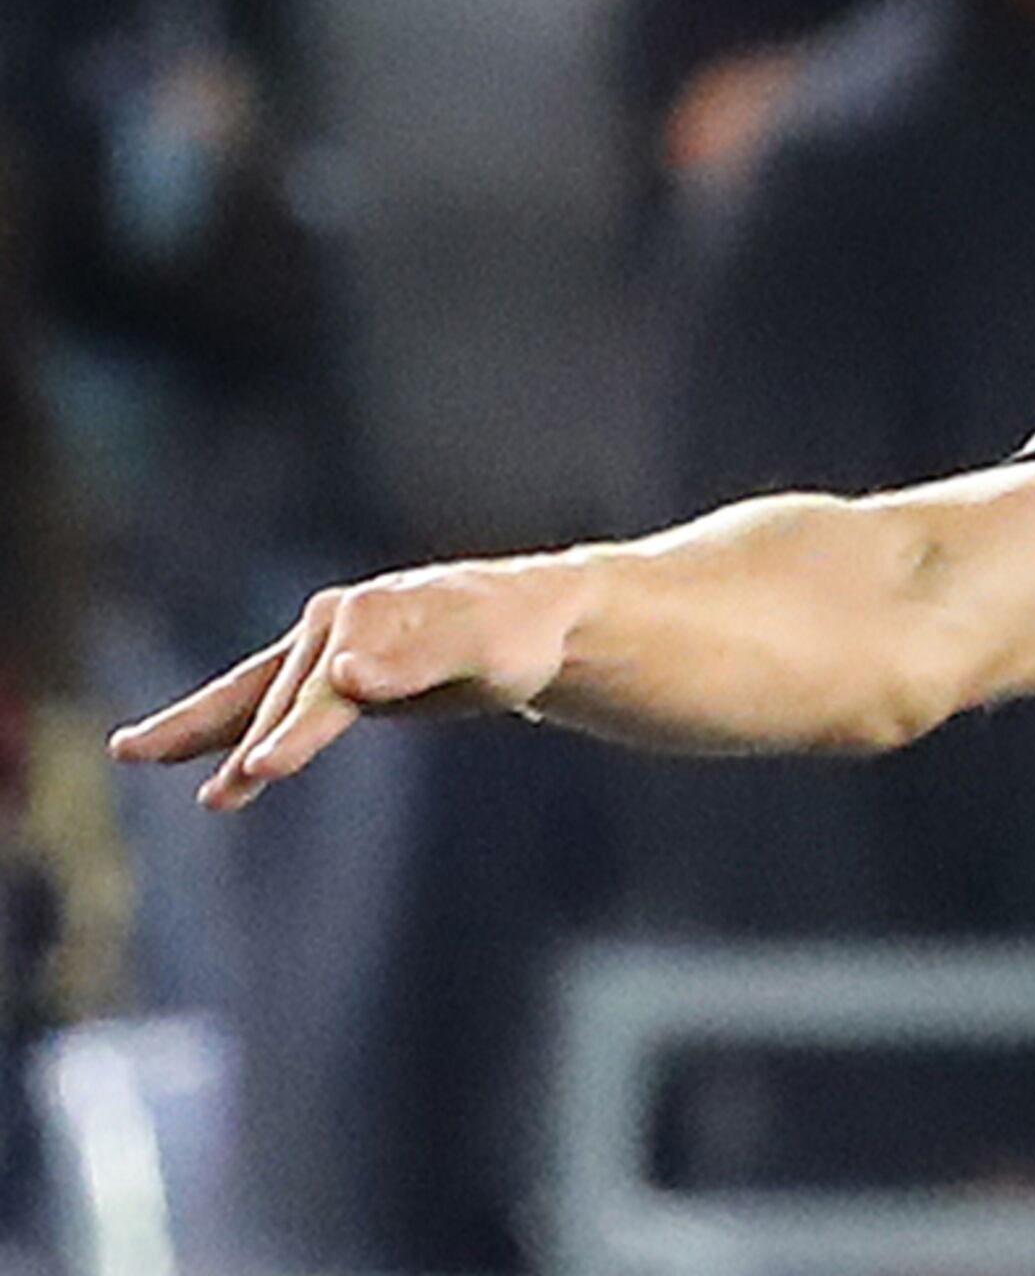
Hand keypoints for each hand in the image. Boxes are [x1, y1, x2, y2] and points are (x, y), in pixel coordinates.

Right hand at [107, 557, 593, 810]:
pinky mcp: (325, 670)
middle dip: (238, 738)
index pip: (327, 691)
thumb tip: (344, 675)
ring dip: (202, 730)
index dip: (297, 731)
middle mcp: (335, 624)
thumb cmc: (512, 639)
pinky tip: (211, 779)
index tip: (265, 768)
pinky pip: (265, 703)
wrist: (527, 619)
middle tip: (211, 792)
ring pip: (253, 695)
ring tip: (131, 752)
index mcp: (368, 616)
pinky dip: (231, 733)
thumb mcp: (482, 653)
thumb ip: (419, 663)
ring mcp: (324, 644)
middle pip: (278, 694)